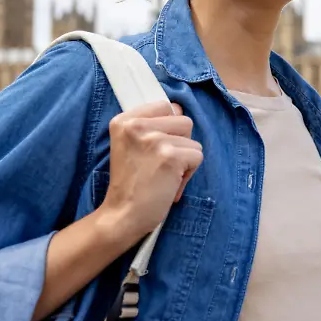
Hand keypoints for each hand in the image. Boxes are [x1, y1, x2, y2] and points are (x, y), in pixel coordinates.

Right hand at [96, 101, 202, 245]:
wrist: (122, 215)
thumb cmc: (131, 184)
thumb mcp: (131, 146)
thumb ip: (152, 125)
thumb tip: (179, 108)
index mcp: (124, 120)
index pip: (165, 105)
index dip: (169, 128)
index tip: (156, 148)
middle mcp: (136, 125)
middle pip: (183, 121)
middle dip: (180, 144)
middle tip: (161, 165)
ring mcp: (153, 140)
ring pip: (193, 141)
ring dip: (185, 160)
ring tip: (165, 175)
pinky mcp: (170, 156)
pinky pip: (197, 156)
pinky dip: (189, 174)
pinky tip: (170, 185)